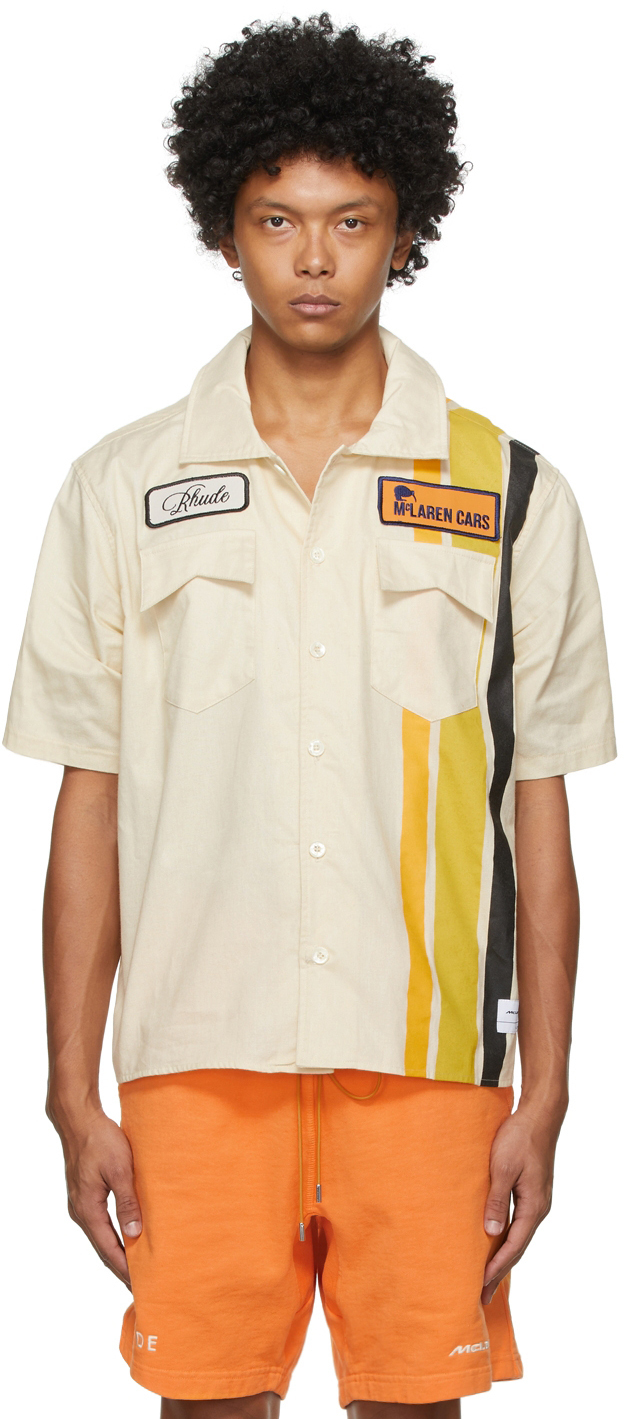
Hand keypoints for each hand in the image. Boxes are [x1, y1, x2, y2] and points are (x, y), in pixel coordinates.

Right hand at [54, 1106, 141, 1287]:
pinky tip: (128, 1236)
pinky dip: (114, 1235)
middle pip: (103, 1248)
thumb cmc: (100, 1140)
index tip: (140, 1285)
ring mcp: (82, 1203)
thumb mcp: (120, 1170)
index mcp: (88, 1210)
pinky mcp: (86, 1194)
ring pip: (102, 1236)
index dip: (125, 1269)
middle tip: (142, 1284)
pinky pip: (101, 1223)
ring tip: (138, 1265)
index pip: (108, 1249)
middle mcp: (81, 1211)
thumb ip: (128, 1202)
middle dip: (122, 1267)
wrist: (80, 1119)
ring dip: (118, 1251)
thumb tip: (135, 1233)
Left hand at [481, 1101, 559, 1305]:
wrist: (539, 1115)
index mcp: (533, 1206)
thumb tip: (490, 1233)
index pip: (513, 1246)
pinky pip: (519, 1224)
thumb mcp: (503, 1168)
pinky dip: (507, 1239)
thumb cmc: (520, 1138)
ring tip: (487, 1277)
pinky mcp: (532, 1192)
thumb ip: (496, 1200)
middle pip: (518, 1248)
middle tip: (482, 1295)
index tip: (481, 1286)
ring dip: (503, 1257)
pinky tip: (496, 1243)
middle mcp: (538, 1208)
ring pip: (519, 1236)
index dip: (496, 1267)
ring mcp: (537, 1201)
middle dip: (499, 1271)